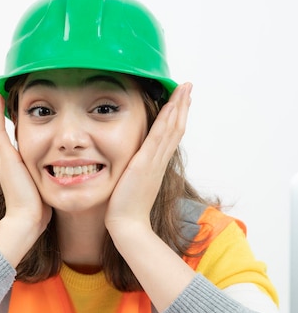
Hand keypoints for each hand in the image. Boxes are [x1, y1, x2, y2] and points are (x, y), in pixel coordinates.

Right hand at [0, 86, 51, 265]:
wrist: (28, 220)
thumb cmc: (38, 207)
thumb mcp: (42, 184)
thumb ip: (45, 174)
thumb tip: (60, 171)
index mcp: (13, 163)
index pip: (3, 136)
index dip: (1, 120)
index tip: (1, 105)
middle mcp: (5, 158)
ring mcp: (3, 157)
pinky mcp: (6, 157)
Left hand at [105, 82, 191, 238]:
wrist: (127, 225)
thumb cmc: (125, 208)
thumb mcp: (133, 184)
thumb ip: (135, 171)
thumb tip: (133, 164)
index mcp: (156, 164)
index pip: (170, 135)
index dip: (177, 116)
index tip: (182, 100)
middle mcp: (159, 160)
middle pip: (176, 127)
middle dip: (183, 105)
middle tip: (189, 87)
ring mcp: (154, 161)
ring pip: (172, 128)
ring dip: (179, 106)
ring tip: (185, 89)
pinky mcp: (145, 163)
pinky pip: (159, 137)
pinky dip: (167, 120)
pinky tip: (171, 106)